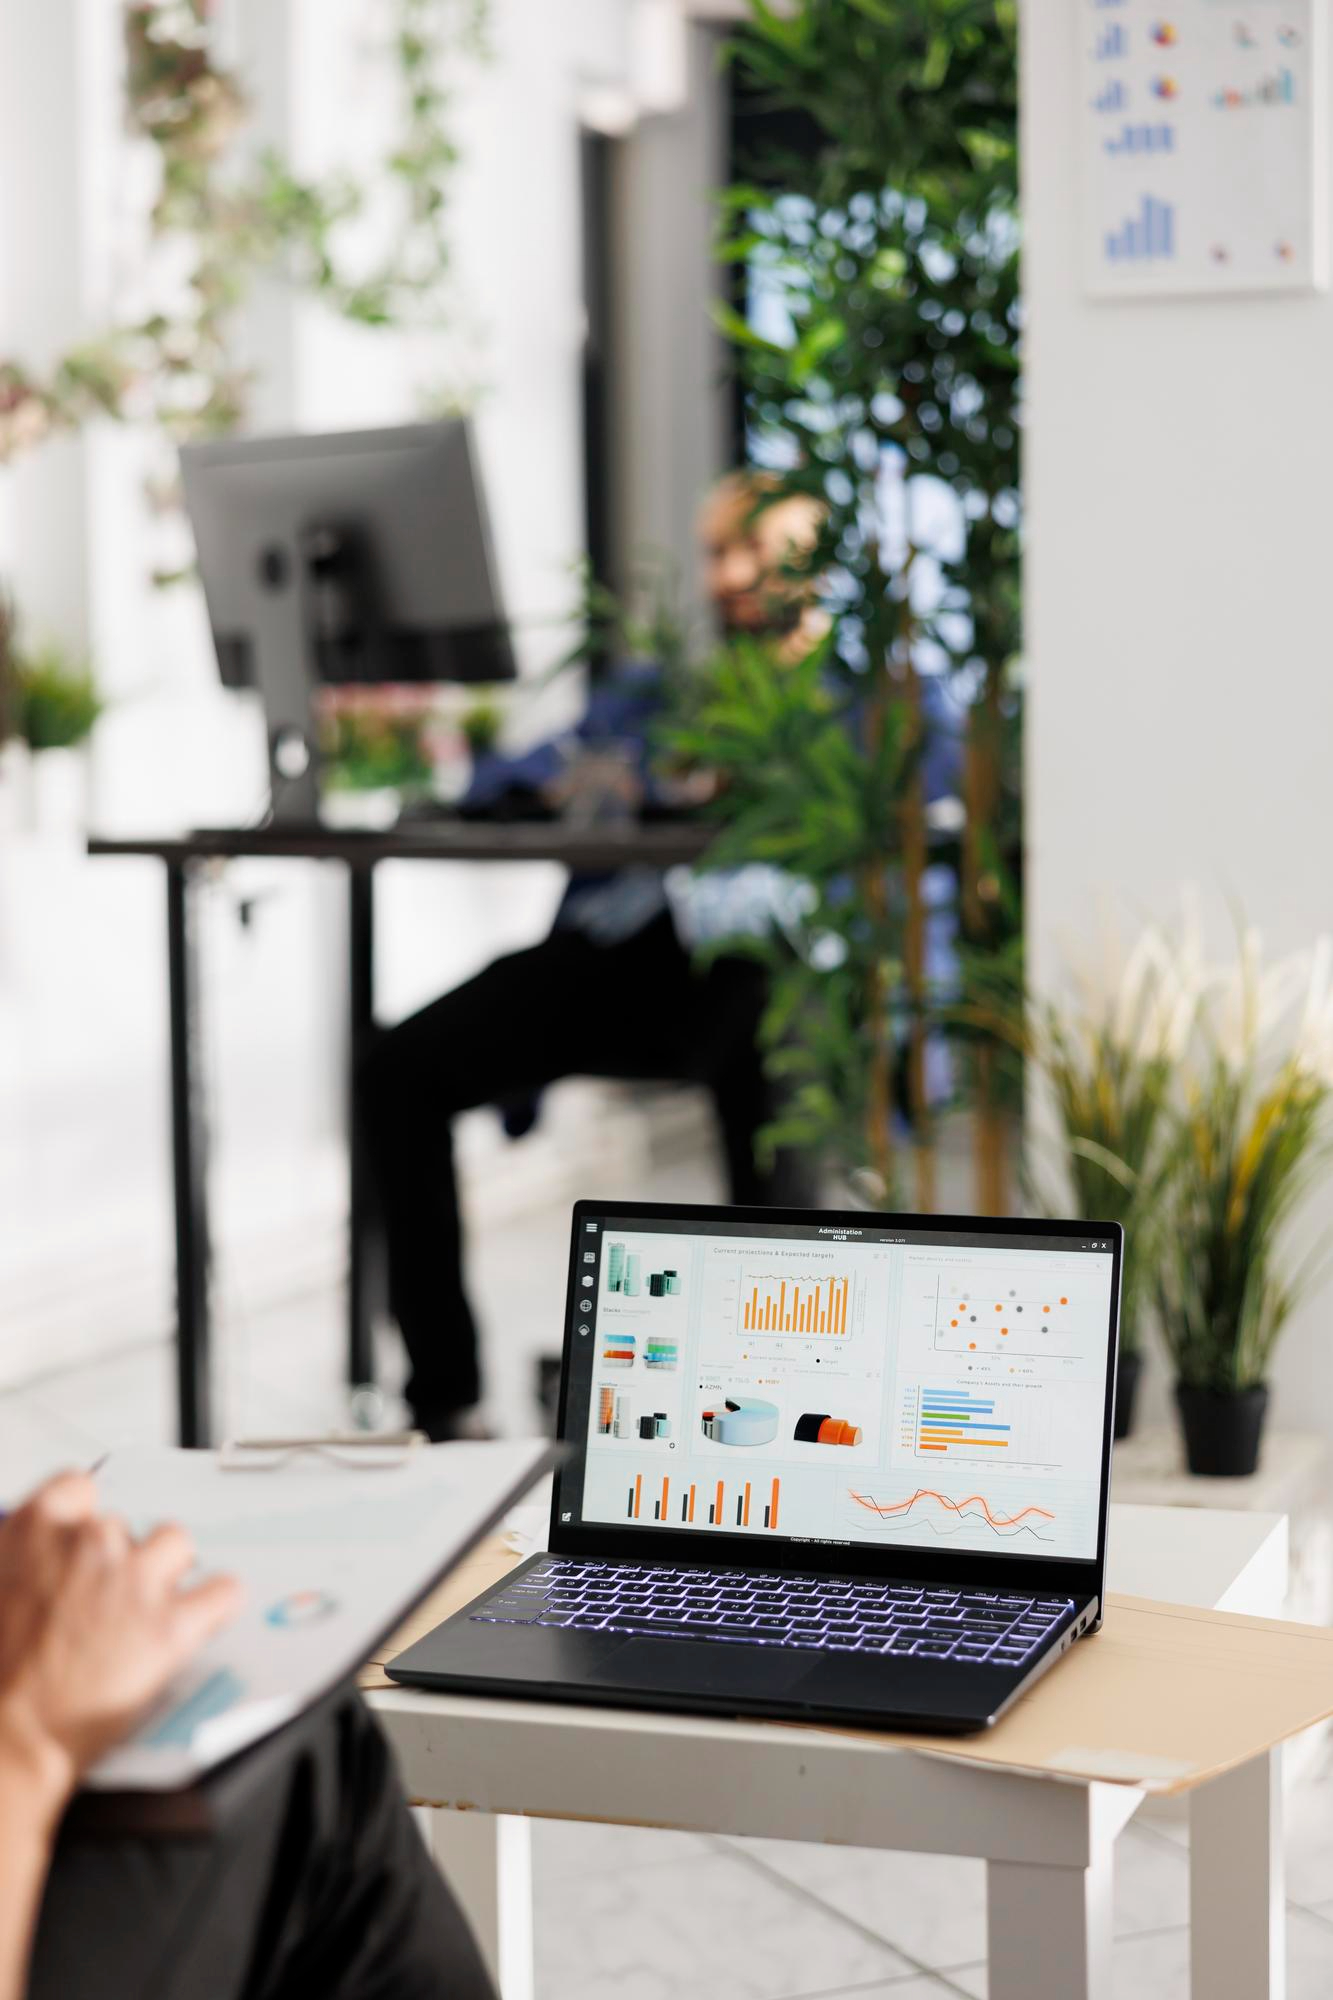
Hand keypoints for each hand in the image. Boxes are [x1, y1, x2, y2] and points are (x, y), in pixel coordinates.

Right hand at [0, 1472, 239, 1825]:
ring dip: (166, 1571)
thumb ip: (23, 1566)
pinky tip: (202, 1618)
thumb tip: (38, 1571)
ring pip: (176, 1544)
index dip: (82, 1518)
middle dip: (118, 1560)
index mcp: (36, 1531)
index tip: (85, 1540)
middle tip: (103, 1604)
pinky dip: (216, 1604)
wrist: (7, 1741)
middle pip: (126, 1526)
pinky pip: (222, 1591)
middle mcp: (91, 1543)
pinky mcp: (173, 1625)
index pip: (77, 1487)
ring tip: (148, 1609)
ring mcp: (135, 1580)